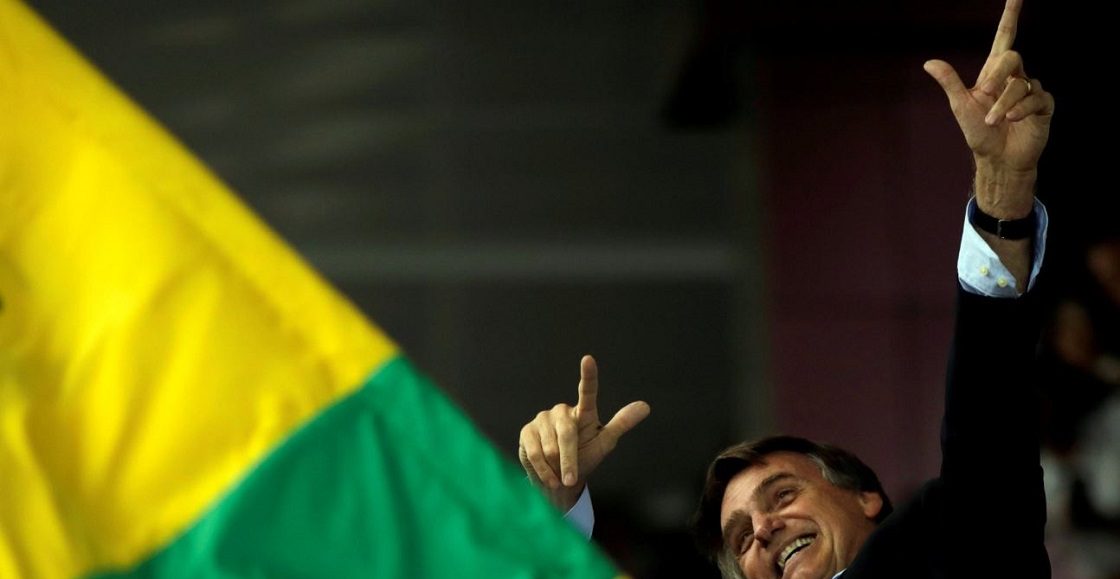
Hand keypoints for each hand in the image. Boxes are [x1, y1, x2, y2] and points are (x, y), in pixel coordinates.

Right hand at [518, 355, 649, 510]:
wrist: (560, 480)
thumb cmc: (585, 457)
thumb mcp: (604, 443)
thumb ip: (621, 424)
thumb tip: (645, 406)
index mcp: (584, 413)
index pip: (587, 392)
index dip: (588, 376)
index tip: (588, 360)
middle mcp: (562, 412)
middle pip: (567, 434)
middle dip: (569, 460)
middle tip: (570, 478)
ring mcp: (542, 420)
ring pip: (550, 447)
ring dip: (556, 467)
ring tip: (559, 473)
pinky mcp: (527, 431)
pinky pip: (535, 453)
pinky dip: (543, 470)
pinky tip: (548, 476)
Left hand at [923, 0, 1053, 218]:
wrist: (997, 159)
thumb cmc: (979, 133)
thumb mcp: (960, 106)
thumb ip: (949, 82)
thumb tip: (928, 62)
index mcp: (994, 73)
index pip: (1005, 37)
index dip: (1011, 16)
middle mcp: (1015, 77)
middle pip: (1012, 57)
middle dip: (997, 75)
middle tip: (985, 93)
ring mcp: (1031, 91)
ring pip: (1021, 84)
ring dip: (1004, 104)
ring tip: (993, 121)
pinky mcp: (1043, 106)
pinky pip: (1036, 99)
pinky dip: (1020, 109)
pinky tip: (1011, 120)